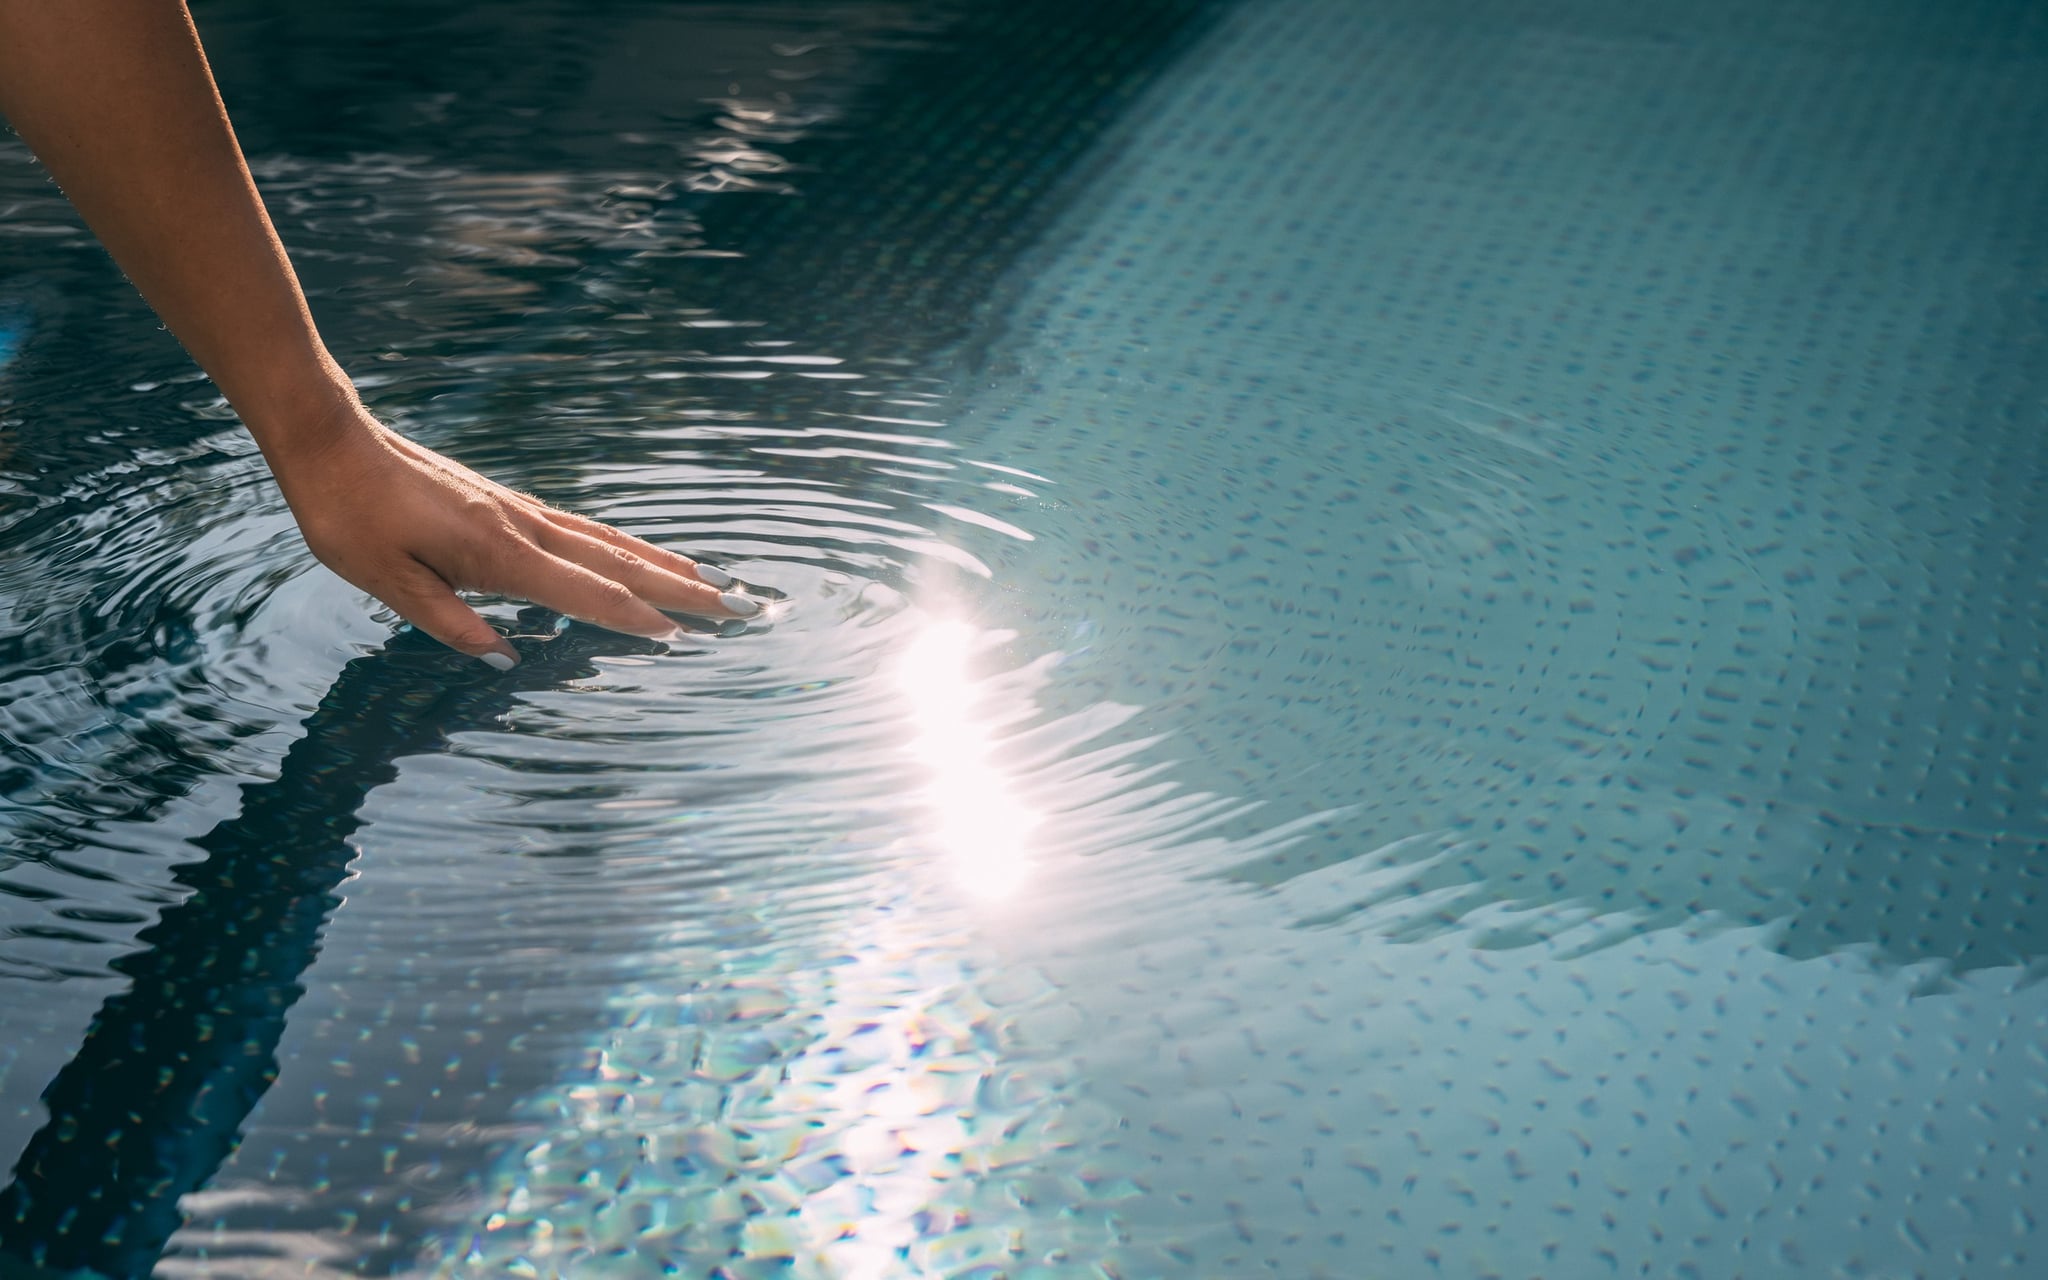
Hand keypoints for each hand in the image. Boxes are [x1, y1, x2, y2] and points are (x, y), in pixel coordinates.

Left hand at [270, 399, 753, 668]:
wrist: (328, 438)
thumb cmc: (347, 514)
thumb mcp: (385, 581)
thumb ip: (448, 621)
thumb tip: (505, 659)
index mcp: (496, 552)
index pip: (583, 592)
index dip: (632, 618)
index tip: (681, 637)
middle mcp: (521, 527)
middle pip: (616, 563)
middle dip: (679, 589)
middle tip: (736, 606)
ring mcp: (518, 511)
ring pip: (607, 542)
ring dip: (662, 564)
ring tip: (709, 580)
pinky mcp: (506, 504)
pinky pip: (583, 529)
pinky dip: (623, 545)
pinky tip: (637, 555)